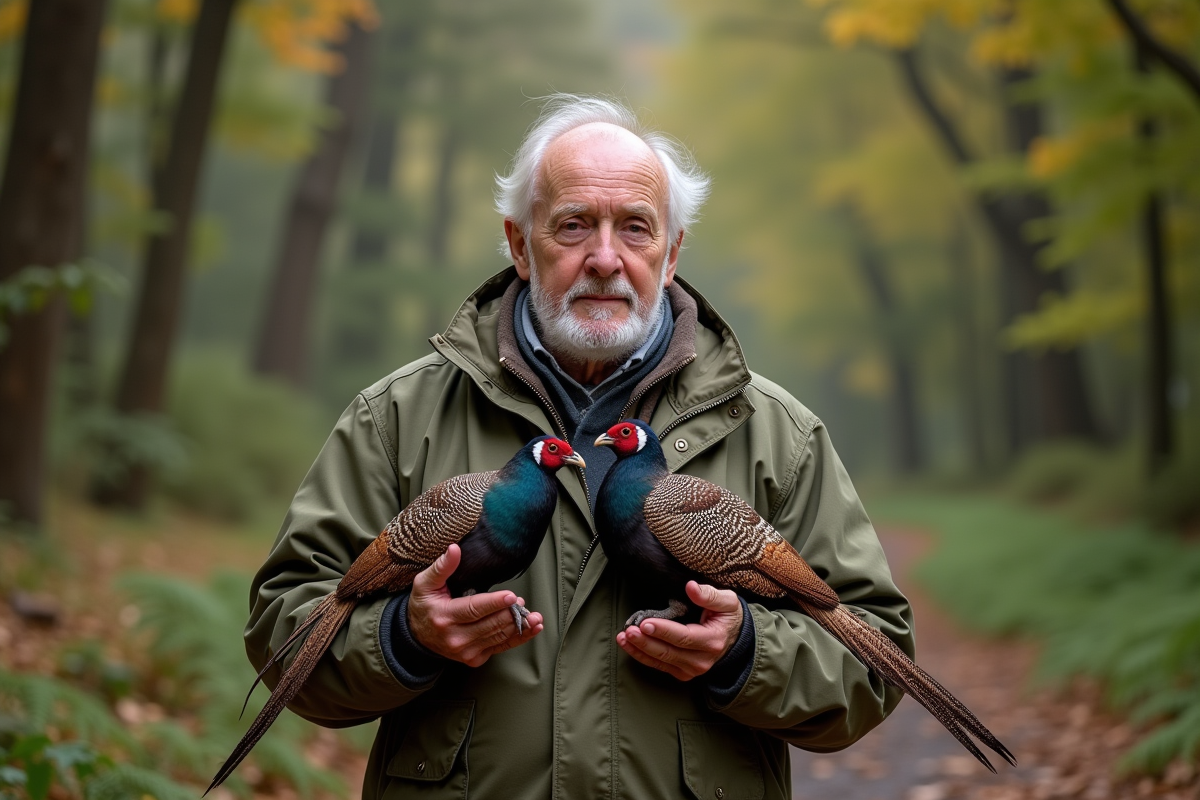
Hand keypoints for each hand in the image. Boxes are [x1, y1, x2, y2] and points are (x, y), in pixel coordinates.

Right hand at [407, 544, 543, 666]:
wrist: (416, 637)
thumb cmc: (424, 606)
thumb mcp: (425, 584)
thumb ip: (442, 567)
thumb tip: (454, 549)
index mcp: (444, 617)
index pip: (474, 609)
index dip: (494, 603)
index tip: (511, 596)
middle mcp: (455, 638)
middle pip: (491, 625)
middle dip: (510, 613)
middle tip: (523, 602)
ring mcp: (466, 651)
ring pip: (499, 637)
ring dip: (520, 626)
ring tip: (534, 616)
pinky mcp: (474, 658)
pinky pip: (501, 647)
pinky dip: (519, 638)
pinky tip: (532, 629)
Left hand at [616, 581, 742, 680]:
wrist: (734, 638)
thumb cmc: (728, 615)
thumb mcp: (727, 601)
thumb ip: (709, 594)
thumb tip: (691, 587)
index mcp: (712, 640)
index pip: (684, 637)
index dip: (664, 631)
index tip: (646, 623)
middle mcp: (701, 660)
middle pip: (668, 652)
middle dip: (646, 642)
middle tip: (629, 630)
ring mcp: (691, 669)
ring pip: (660, 661)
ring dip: (639, 649)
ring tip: (623, 637)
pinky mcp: (682, 672)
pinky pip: (658, 666)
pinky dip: (641, 656)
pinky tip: (627, 645)